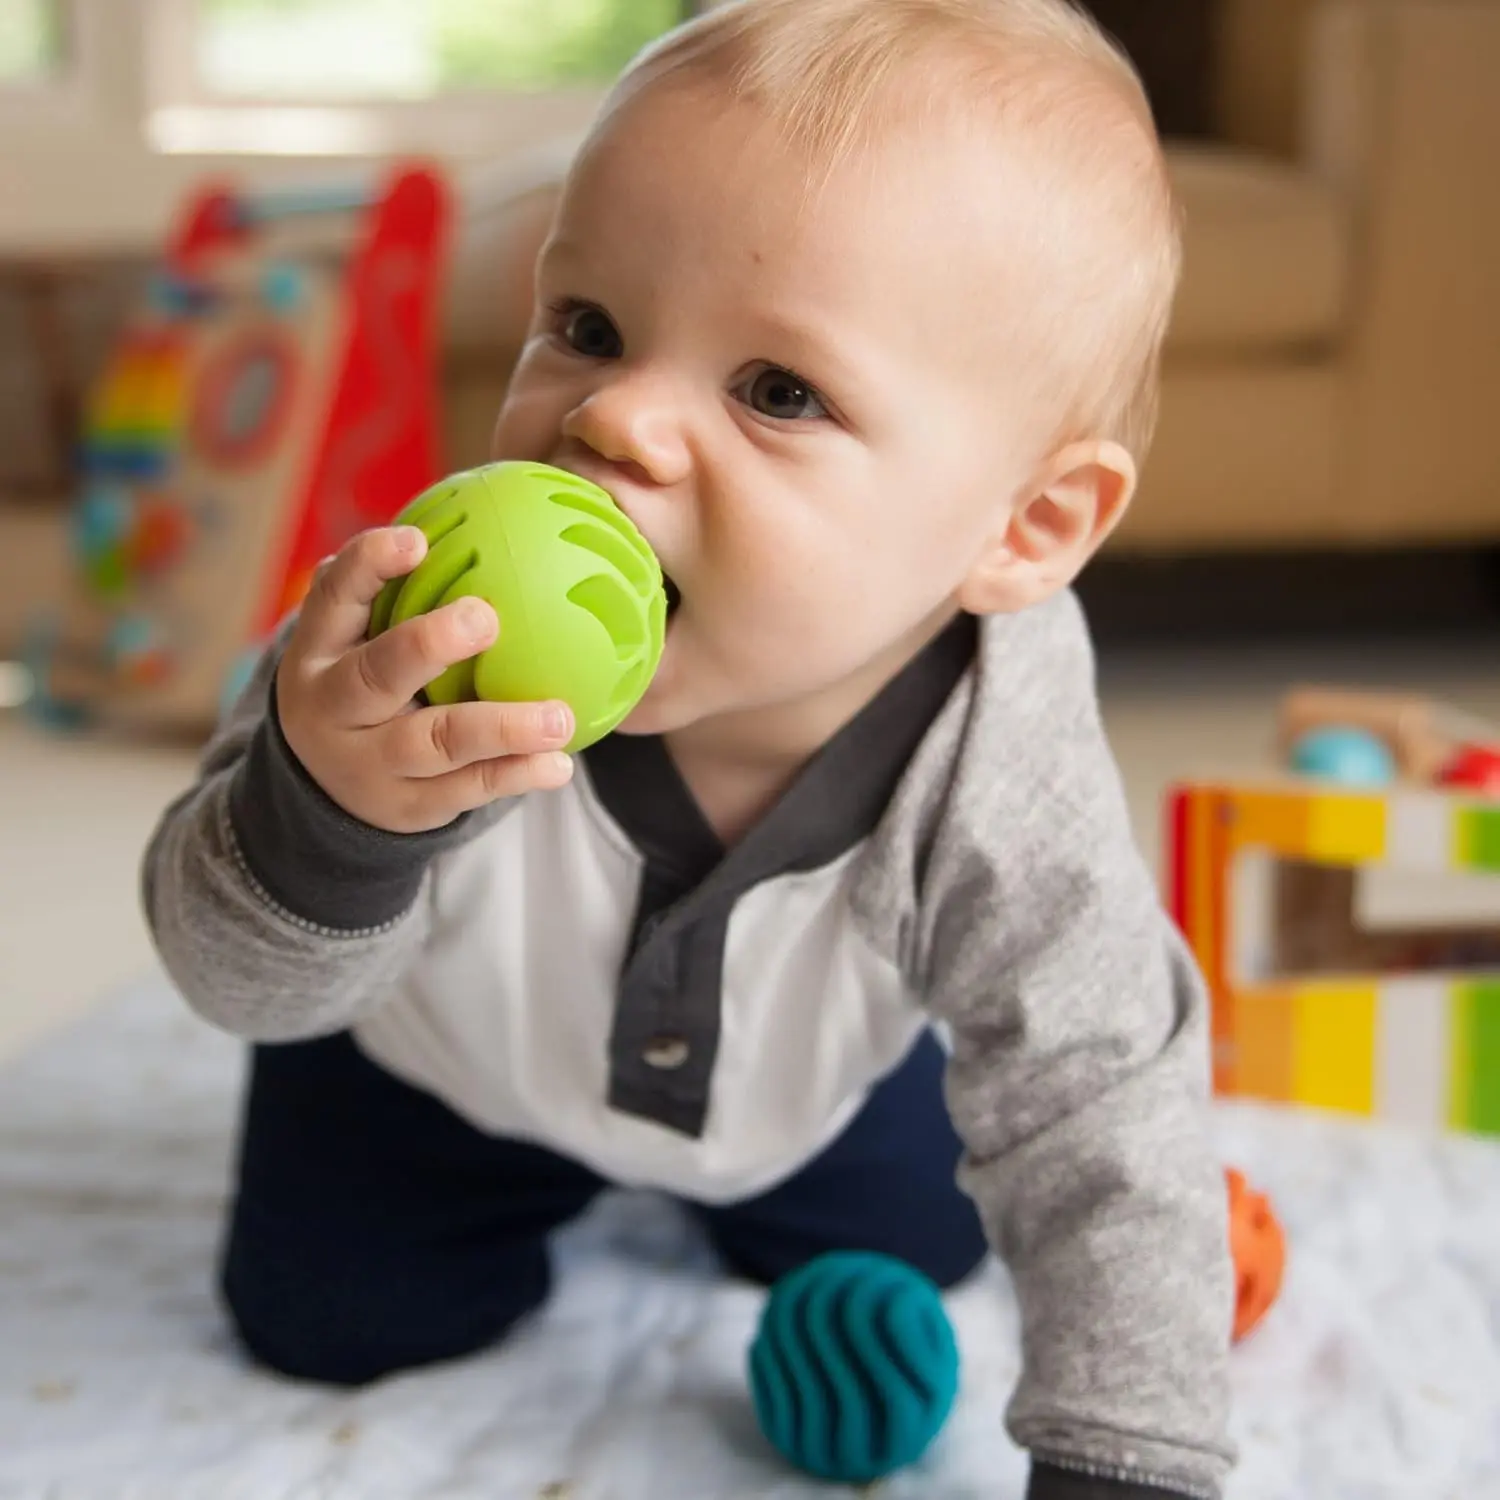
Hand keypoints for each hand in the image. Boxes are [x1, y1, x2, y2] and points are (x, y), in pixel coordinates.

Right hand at [275, 526, 575, 833]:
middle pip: (376, 675)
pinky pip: (466, 790)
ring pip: (433, 743)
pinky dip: (515, 776)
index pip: (333, 598)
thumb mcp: (357, 637)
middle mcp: (335, 706)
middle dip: (427, 645)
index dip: (369, 567)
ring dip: (501, 728)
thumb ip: (398, 587)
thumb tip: (490, 510)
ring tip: (559, 717)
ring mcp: (369, 761)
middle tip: (485, 617)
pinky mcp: (408, 805)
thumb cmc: (364, 682)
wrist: (325, 792)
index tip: (417, 540)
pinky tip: (560, 764)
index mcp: (319, 649)